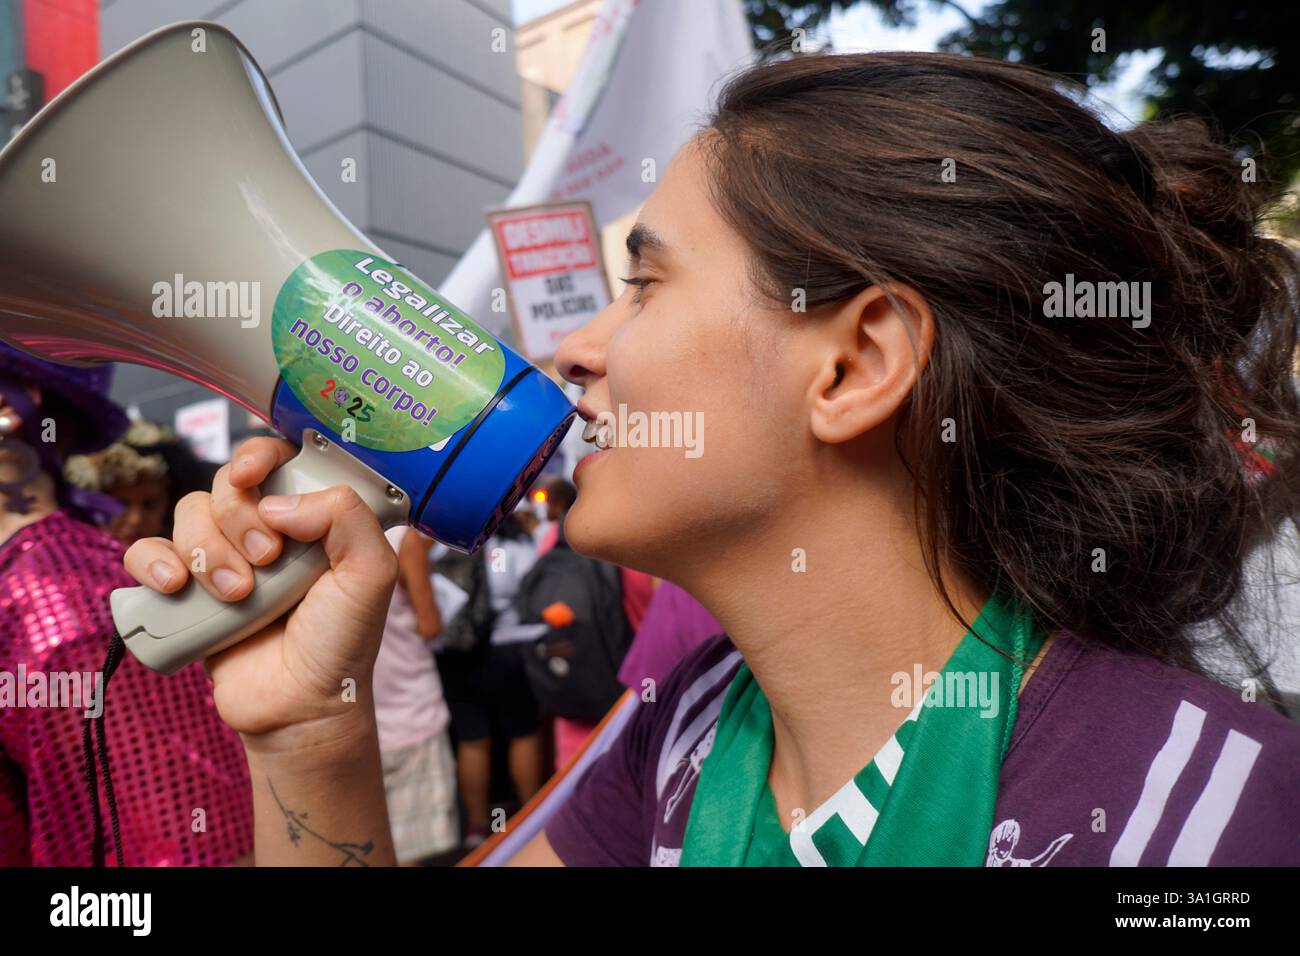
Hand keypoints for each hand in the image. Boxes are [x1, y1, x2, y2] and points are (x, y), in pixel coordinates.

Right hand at [123, 437, 397, 747]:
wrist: (301, 707)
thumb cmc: (341, 641)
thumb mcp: (370, 573)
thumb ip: (346, 517)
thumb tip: (278, 501)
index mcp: (310, 517)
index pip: (275, 459)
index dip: (257, 456)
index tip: (251, 476)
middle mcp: (265, 531)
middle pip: (226, 486)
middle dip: (240, 519)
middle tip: (267, 561)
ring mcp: (223, 559)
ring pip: (188, 514)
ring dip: (208, 551)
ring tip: (238, 595)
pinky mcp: (187, 592)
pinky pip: (145, 552)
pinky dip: (153, 561)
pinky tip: (176, 585)